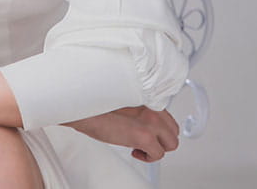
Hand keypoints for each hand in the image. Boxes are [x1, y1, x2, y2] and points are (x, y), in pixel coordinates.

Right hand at [63, 105, 179, 161]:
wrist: (83, 109)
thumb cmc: (95, 105)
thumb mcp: (121, 101)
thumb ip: (136, 108)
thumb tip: (140, 120)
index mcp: (148, 98)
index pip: (167, 116)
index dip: (159, 128)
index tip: (149, 132)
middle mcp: (153, 108)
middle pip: (173, 130)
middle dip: (161, 139)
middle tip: (146, 142)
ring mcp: (151, 122)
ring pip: (171, 143)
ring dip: (157, 149)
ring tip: (140, 147)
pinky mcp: (144, 136)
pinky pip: (158, 154)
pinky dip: (148, 157)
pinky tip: (134, 151)